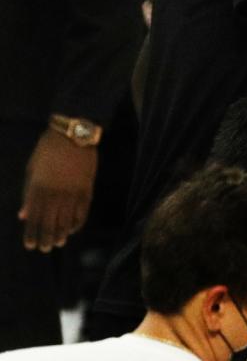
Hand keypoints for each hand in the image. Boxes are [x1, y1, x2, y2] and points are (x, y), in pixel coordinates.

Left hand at [19, 124, 97, 251]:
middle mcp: (55, 194)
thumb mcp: (32, 168)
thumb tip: (23, 215)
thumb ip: (28, 193)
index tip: (30, 245)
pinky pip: (82, 211)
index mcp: (39, 188)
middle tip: (45, 249)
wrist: (74, 135)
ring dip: (61, 233)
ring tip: (58, 243)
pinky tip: (73, 229)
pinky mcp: (87, 189)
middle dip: (46, 237)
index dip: (32, 233)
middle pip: (50, 222)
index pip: (34, 217)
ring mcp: (73, 193)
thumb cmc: (48, 149)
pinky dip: (77, 222)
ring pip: (66, 219)